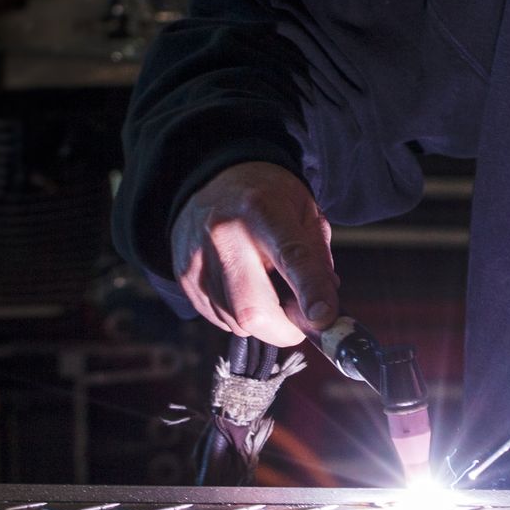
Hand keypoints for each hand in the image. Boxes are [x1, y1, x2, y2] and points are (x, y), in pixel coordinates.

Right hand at [169, 162, 339, 347]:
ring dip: (264, 323)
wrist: (214, 178)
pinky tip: (249, 291)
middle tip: (303, 324)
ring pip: (235, 320)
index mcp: (263, 211)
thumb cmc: (268, 195)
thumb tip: (326, 302)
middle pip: (253, 308)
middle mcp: (224, 236)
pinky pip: (217, 318)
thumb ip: (318, 255)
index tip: (325, 319)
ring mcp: (198, 258)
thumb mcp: (305, 210)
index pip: (292, 258)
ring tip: (274, 293)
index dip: (311, 293)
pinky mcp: (184, 276)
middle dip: (285, 331)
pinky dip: (240, 317)